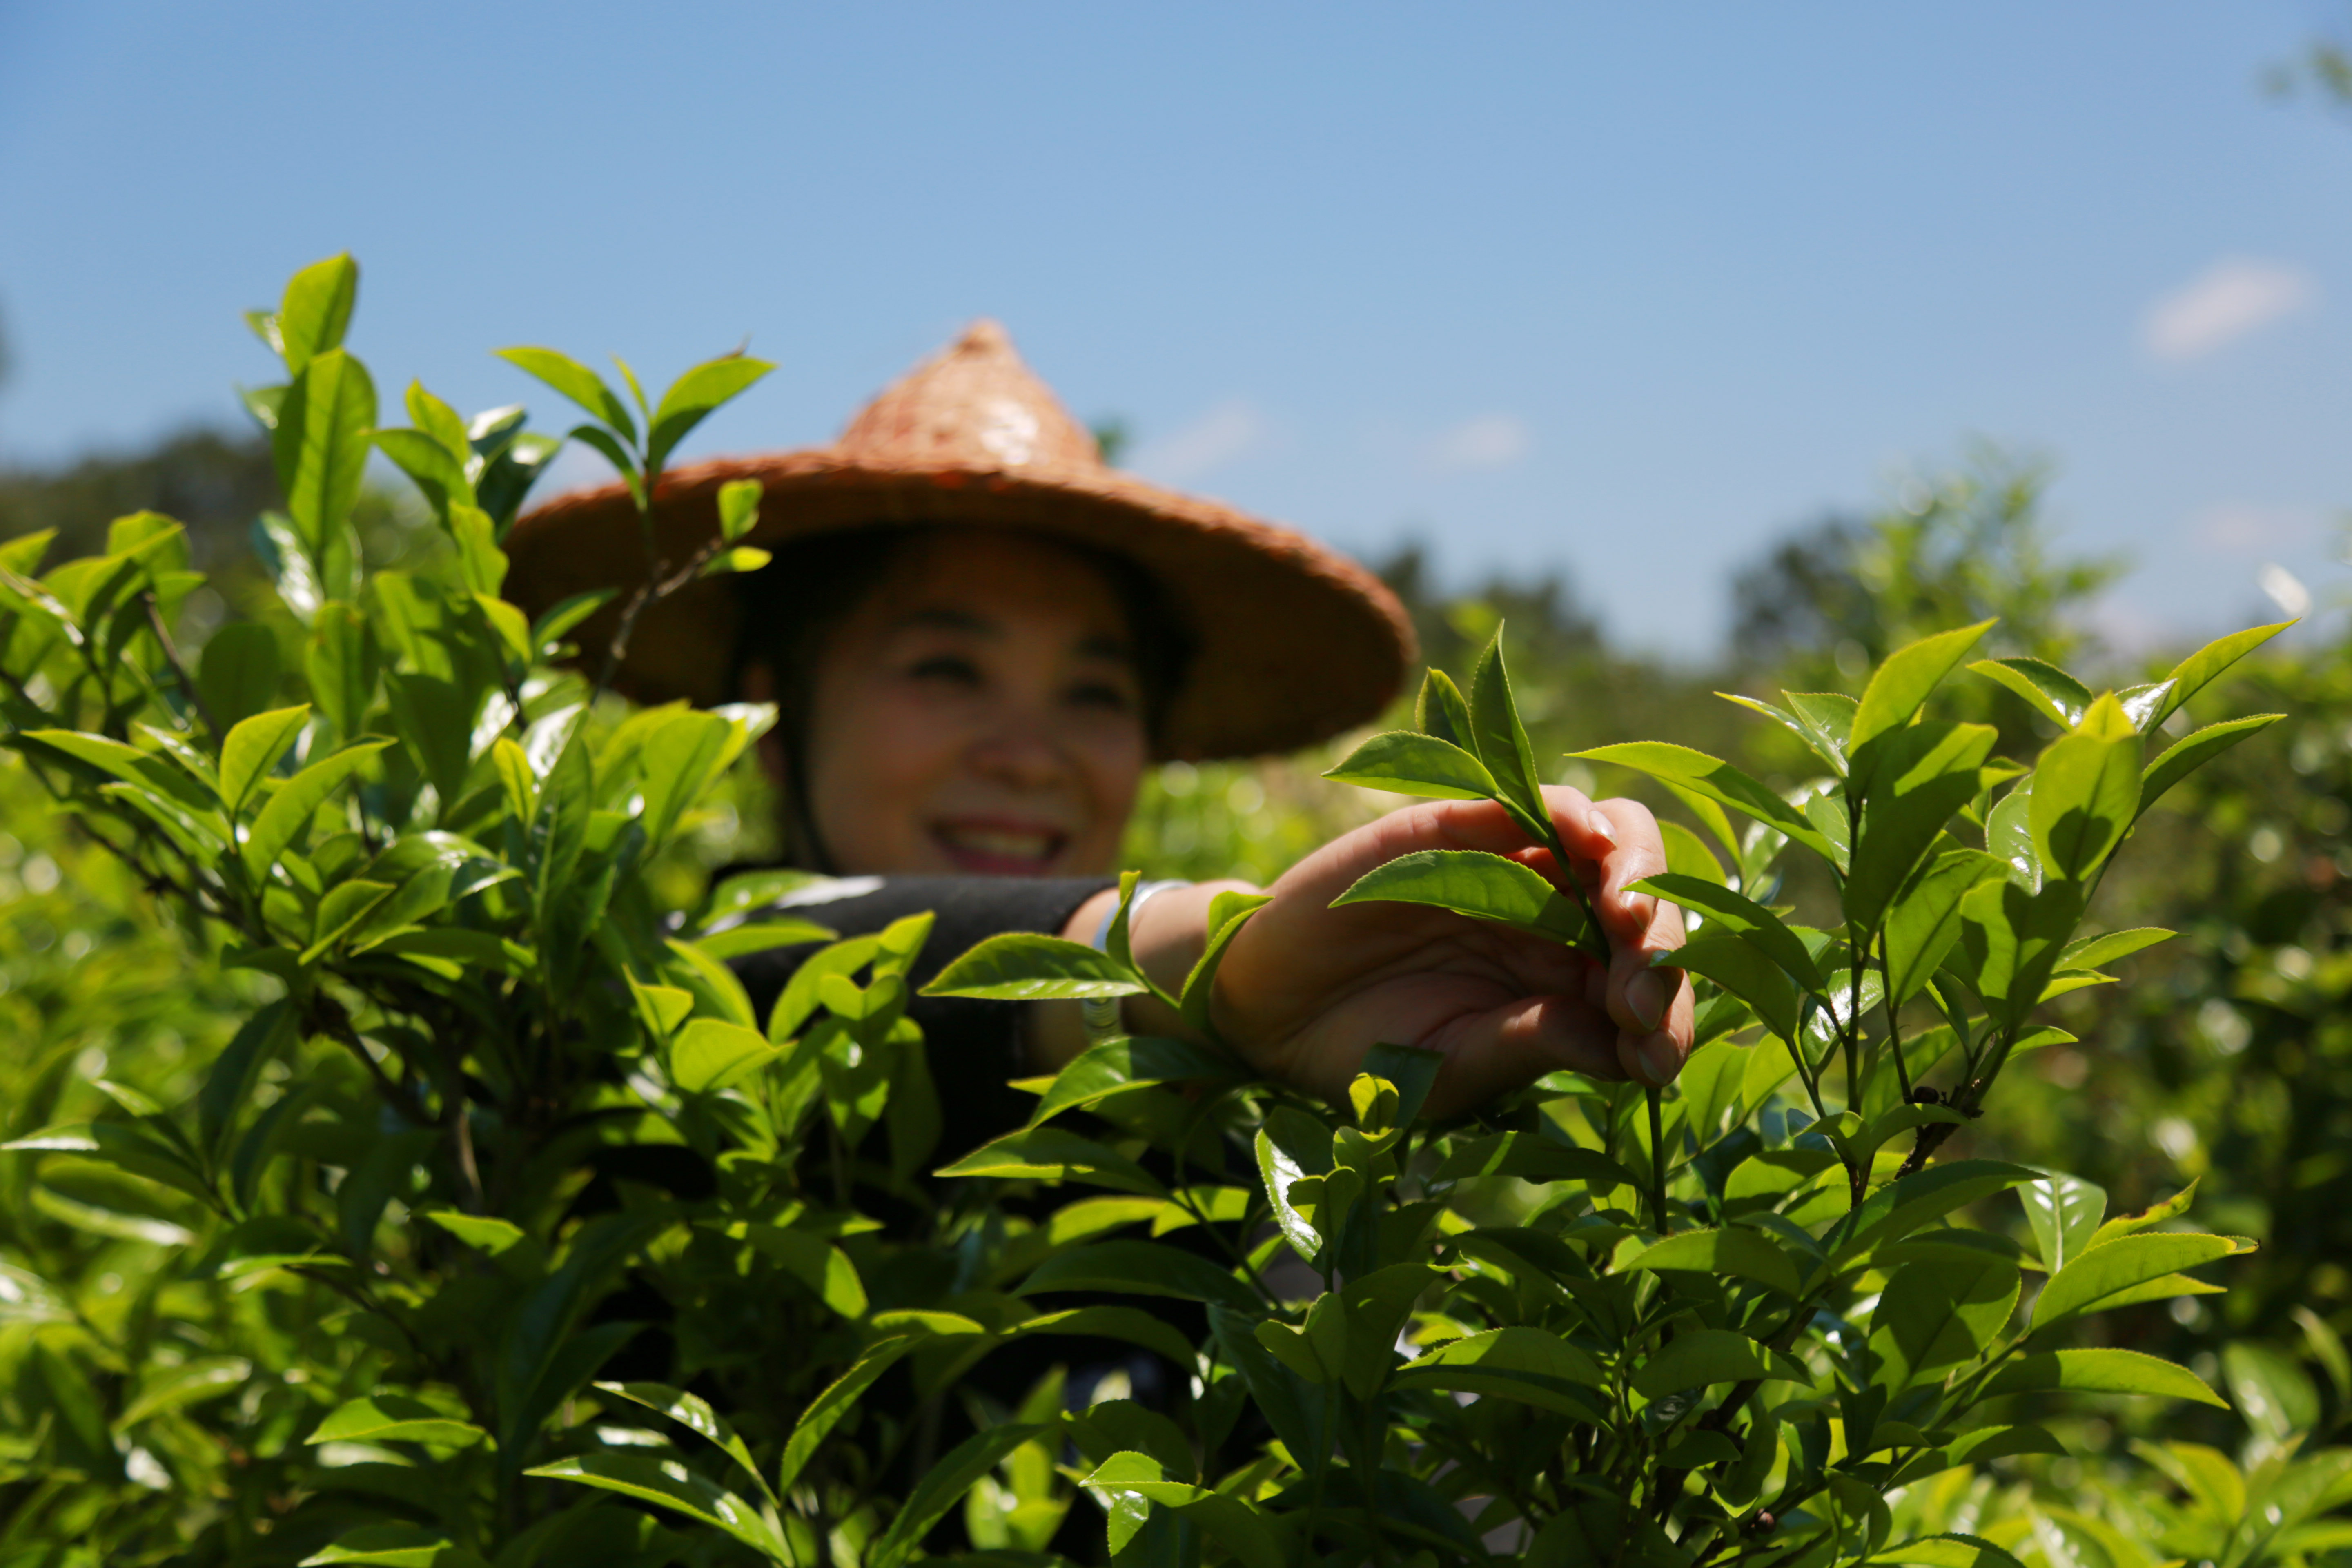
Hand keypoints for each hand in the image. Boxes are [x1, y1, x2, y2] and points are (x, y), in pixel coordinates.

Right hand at [1103, 788, 1692, 1119]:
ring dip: (1640, 874)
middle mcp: (1559, 923)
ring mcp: (1515, 869)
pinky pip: (1534, 803)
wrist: (1268, 1010)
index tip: (1649, 1061)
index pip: (1652, 991)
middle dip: (1666, 950)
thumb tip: (1621, 1049)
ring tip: (1630, 917)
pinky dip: (1573, 813)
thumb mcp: (1452, 1073)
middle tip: (1642, 996)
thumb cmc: (1367, 1053)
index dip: (1667, 1020)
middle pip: (1651, 911)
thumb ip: (1528, 1049)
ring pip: (1615, 843)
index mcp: (1571, 989)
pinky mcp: (1461, 827)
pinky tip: (1589, 842)